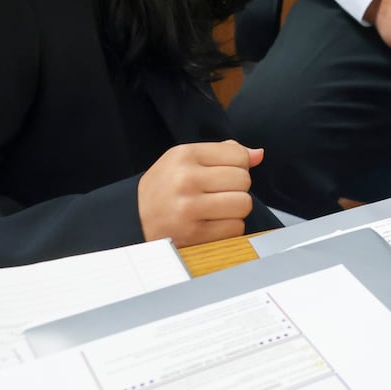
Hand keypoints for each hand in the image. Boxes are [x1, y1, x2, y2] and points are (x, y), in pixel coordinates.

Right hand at [138, 140, 264, 246]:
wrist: (132, 219)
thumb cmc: (165, 186)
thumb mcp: (185, 160)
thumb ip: (223, 153)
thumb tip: (258, 155)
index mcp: (184, 155)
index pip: (238, 155)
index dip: (239, 165)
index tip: (224, 172)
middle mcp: (185, 180)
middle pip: (243, 180)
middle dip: (237, 187)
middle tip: (219, 192)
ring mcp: (188, 210)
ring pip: (244, 204)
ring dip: (236, 209)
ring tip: (217, 208)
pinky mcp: (193, 236)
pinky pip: (236, 229)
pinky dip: (230, 228)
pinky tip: (211, 224)